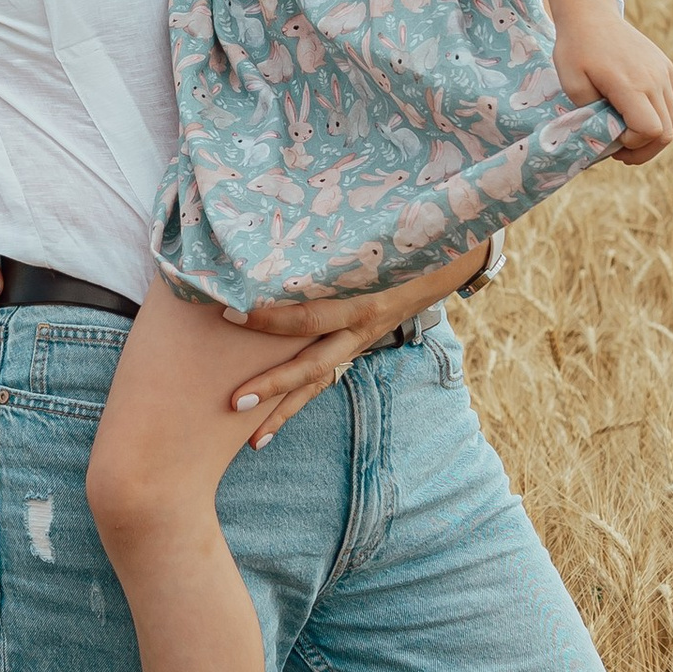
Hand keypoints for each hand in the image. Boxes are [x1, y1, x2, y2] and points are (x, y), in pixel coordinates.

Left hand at [216, 242, 489, 444]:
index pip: (311, 316)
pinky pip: (323, 379)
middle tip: (233, 403)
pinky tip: (270, 423)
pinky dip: (297, 400)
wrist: (441, 259)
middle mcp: (358, 329)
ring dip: (283, 412)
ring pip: (317, 383)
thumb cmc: (396, 240)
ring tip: (252, 440)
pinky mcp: (353, 348)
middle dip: (274, 386)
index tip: (231, 315)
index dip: (272, 318)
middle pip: (312, 366)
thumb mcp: (368, 239)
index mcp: (360, 301)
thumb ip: (327, 242)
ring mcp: (357, 343)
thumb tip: (273, 231)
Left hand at [529, 0, 672, 163]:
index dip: (633, 144)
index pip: (650, 130)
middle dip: (644, 149)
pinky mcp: (667, 68)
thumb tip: (607, 136)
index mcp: (630, 84)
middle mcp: (654, 79)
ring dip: (656, 137)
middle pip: (667, 131)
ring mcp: (664, 73)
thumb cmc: (576, 49)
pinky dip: (665, 119)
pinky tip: (643, 119)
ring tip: (632, 138)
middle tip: (620, 151)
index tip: (613, 139)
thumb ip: (591, 115)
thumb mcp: (571, 84)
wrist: (591, 15)